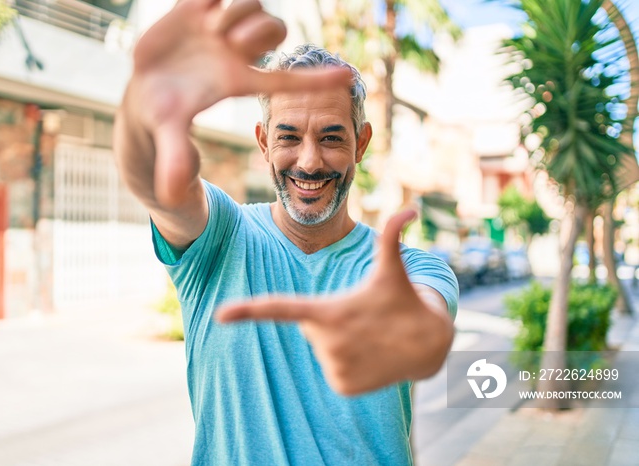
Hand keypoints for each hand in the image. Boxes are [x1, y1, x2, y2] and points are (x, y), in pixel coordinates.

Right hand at [124, 0, 351, 204]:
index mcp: (238, 81)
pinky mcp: (198, 8)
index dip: (316, 81)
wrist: (143, 89)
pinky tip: (203, 5)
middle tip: (231, 41)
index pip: (285, 80)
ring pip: (252, 4)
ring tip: (209, 26)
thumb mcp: (169, 133)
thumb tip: (172, 194)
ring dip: (237, 12)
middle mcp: (236, 53)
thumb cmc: (163, 115)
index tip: (348, 78)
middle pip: (274, 31)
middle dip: (259, 33)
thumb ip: (175, 158)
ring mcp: (219, 28)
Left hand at [216, 210, 454, 395]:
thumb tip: (410, 207)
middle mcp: (326, 343)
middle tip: (359, 315)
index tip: (220, 315)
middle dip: (328, 320)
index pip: (281, 309)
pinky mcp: (342, 386)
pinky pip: (332, 369)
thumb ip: (390, 235)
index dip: (249, 311)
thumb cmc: (404, 298)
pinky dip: (346, 362)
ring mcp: (334, 367)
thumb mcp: (393, 267)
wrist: (432, 344)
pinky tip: (369, 355)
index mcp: (328, 312)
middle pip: (308, 326)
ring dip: (339, 341)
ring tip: (367, 335)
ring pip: (321, 348)